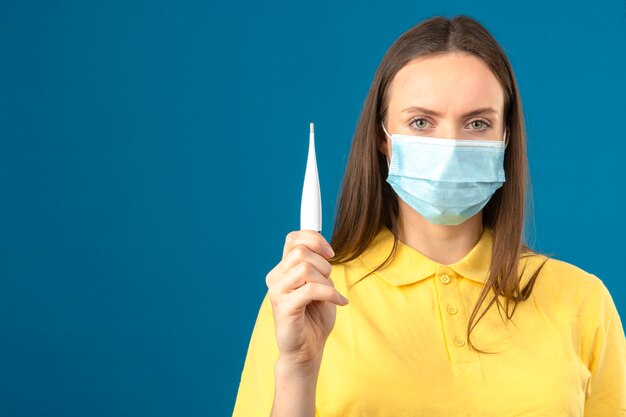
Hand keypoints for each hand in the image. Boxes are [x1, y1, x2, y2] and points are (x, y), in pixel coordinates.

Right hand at [265, 230, 348, 373]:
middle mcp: (276, 277)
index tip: (330, 253)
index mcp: (283, 269)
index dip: (314, 239)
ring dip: (325, 281)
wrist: (307, 350)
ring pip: (305, 268)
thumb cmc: (314, 318)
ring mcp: (277, 291)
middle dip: (324, 264)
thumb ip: (318, 266)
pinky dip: (330, 294)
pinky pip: (310, 289)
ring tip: (329, 295)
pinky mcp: (284, 307)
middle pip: (301, 251)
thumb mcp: (320, 285)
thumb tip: (324, 247)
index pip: (293, 238)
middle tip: (329, 282)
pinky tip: (339, 303)